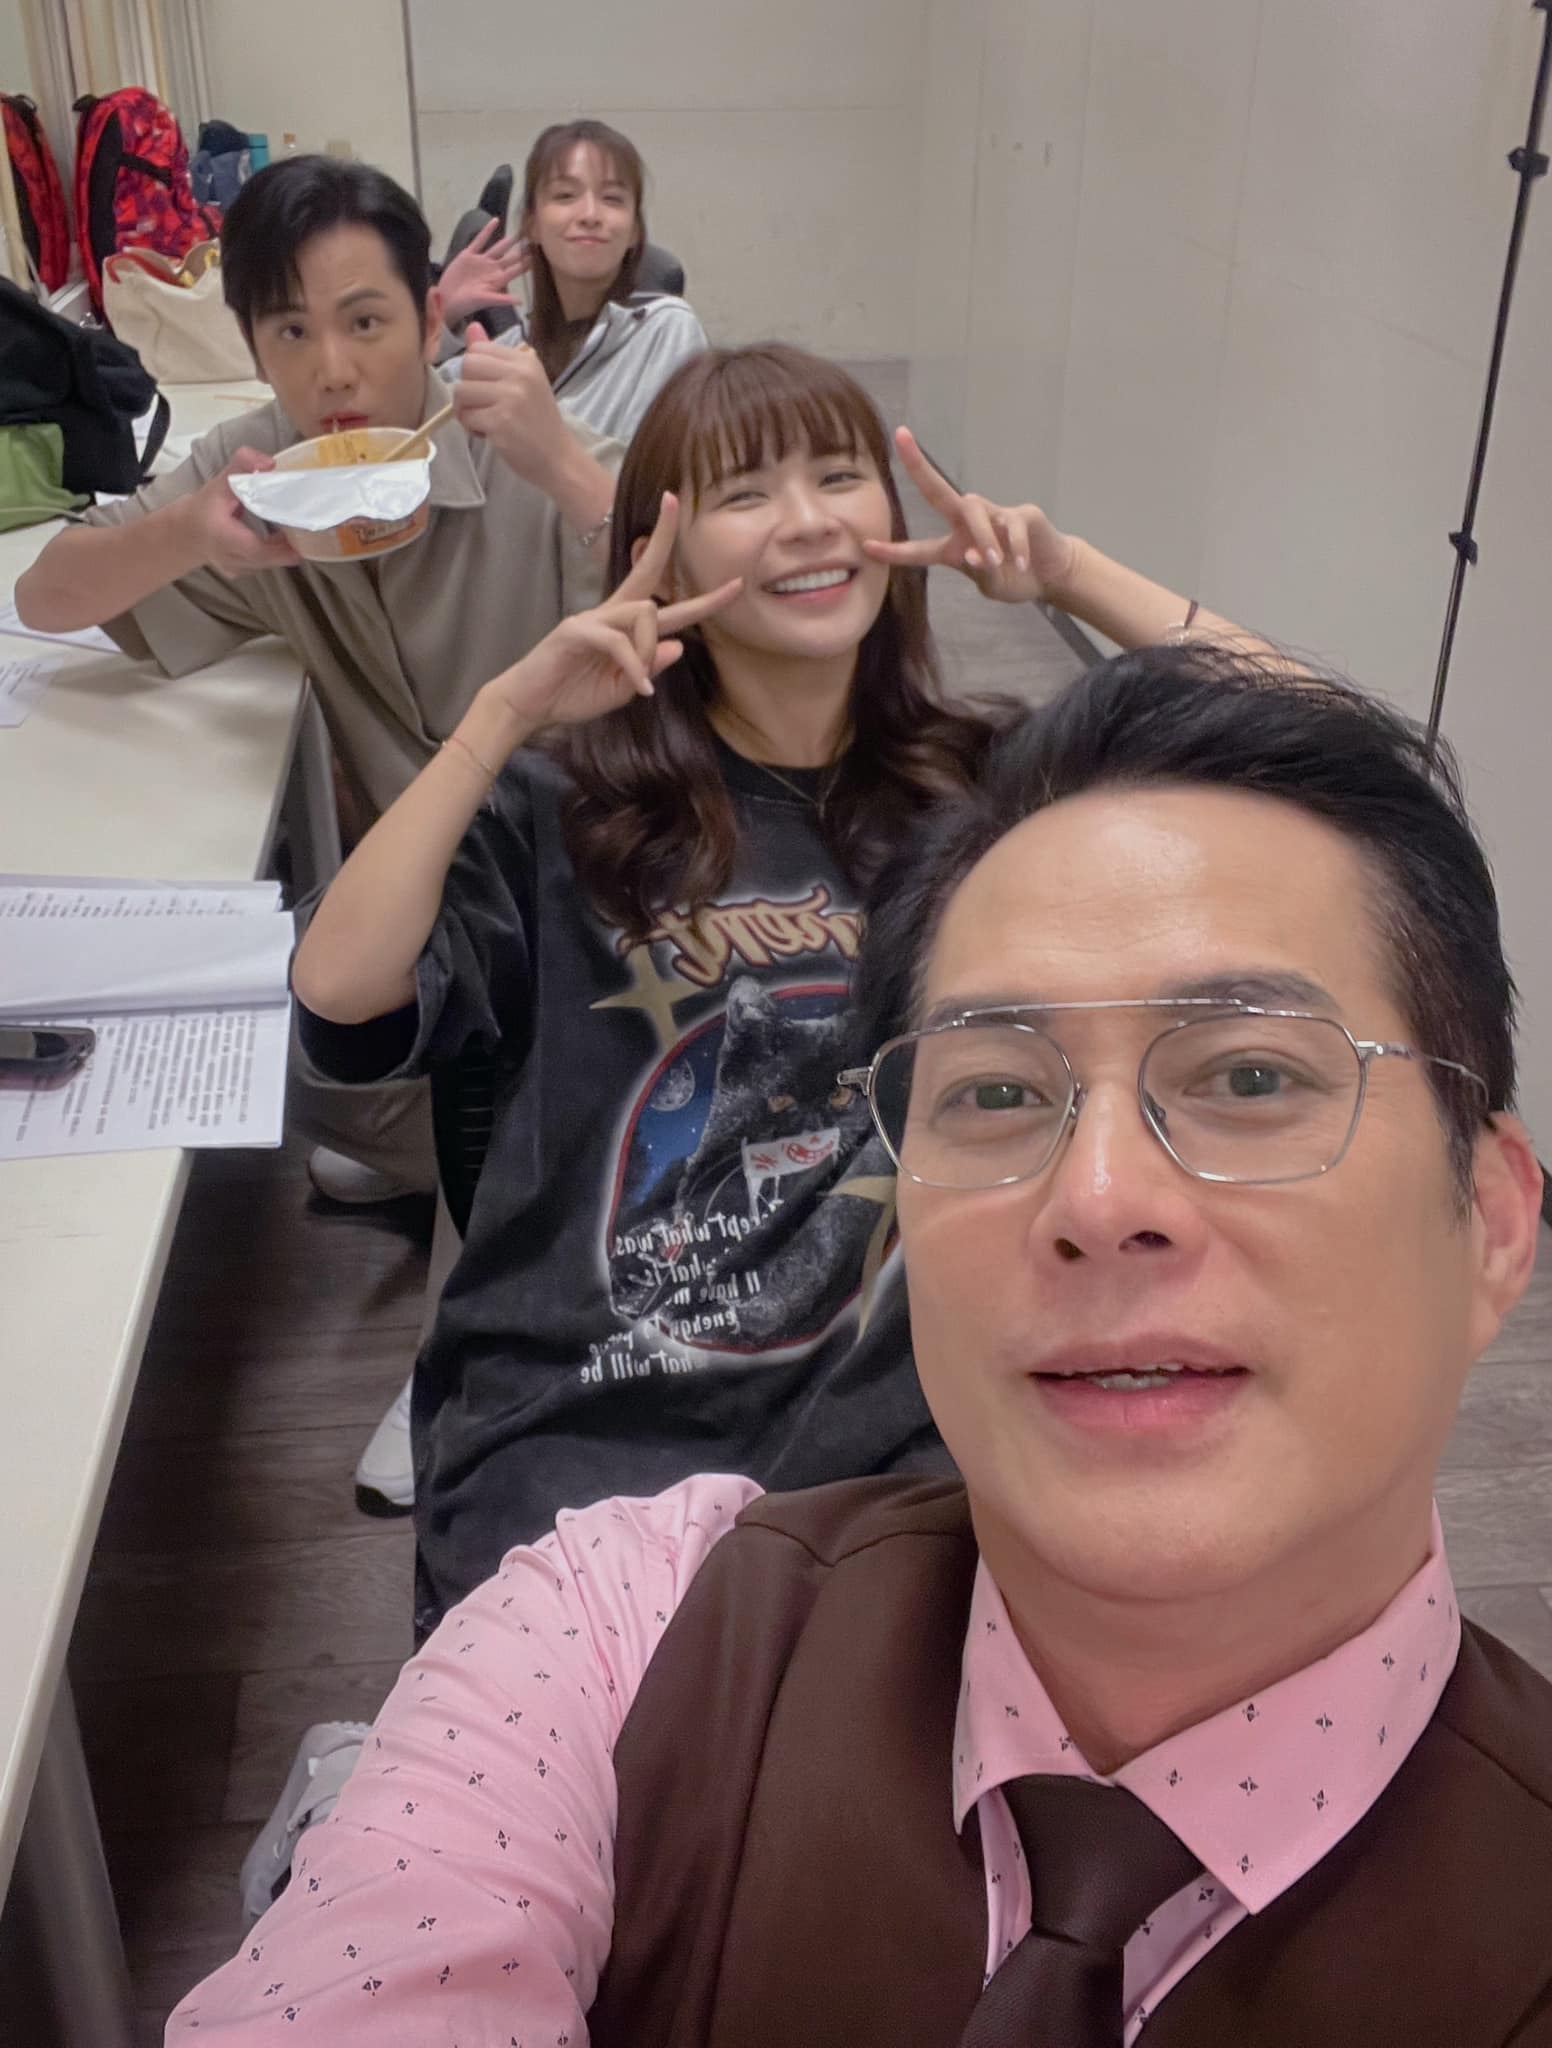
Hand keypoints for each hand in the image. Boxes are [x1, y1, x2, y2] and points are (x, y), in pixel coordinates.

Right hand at [182, 449, 301, 576]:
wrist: (187, 532)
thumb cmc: (204, 508)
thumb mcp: (219, 483)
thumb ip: (241, 466)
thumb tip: (270, 462)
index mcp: (224, 538)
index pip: (257, 550)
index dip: (282, 547)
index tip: (302, 533)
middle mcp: (231, 559)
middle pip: (269, 558)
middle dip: (290, 546)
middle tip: (308, 528)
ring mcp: (238, 569)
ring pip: (269, 563)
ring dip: (285, 550)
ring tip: (300, 530)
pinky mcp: (243, 572)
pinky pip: (265, 564)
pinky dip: (277, 553)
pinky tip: (286, 539)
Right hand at [438, 221, 531, 327]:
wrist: (447, 299)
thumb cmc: (467, 304)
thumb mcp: (485, 300)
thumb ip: (502, 299)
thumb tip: (521, 301)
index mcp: (497, 280)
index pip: (515, 270)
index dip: (526, 263)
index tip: (537, 255)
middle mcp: (491, 270)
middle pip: (510, 258)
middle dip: (521, 251)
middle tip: (533, 241)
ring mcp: (481, 261)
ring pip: (497, 248)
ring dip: (508, 241)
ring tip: (519, 233)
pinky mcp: (469, 255)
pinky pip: (480, 240)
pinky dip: (487, 231)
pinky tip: (496, 221)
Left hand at [452, 321, 569, 490]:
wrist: (558, 458)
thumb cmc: (539, 422)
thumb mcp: (523, 382)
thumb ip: (495, 357)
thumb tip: (472, 328)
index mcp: (525, 360)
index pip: (478, 349)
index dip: (475, 371)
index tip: (489, 389)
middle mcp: (519, 374)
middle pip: (466, 366)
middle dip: (468, 388)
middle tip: (484, 406)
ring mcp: (510, 398)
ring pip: (461, 391)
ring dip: (466, 410)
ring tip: (486, 421)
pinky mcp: (500, 422)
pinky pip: (466, 416)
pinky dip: (472, 428)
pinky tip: (490, 433)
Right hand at [486, 494, 742, 732]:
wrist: (529, 706)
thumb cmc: (572, 694)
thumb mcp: (622, 688)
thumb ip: (648, 667)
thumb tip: (678, 647)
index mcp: (622, 626)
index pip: (663, 599)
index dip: (702, 596)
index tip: (734, 583)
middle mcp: (610, 613)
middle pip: (648, 571)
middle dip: (664, 537)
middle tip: (674, 499)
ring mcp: (592, 618)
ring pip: (644, 613)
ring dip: (650, 649)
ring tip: (637, 683)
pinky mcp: (577, 630)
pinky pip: (620, 641)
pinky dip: (635, 667)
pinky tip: (638, 690)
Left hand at [864, 427, 1076, 604]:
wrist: (1051, 572)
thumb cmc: (1014, 576)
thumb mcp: (991, 583)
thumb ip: (979, 572)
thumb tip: (974, 555)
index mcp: (955, 545)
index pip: (920, 547)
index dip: (895, 551)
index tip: (867, 547)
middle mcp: (969, 523)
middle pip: (939, 491)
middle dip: (918, 465)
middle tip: (901, 436)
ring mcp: (996, 514)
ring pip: (974, 510)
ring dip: (982, 537)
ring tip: (995, 562)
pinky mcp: (1023, 513)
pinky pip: (1012, 524)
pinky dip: (1015, 546)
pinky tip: (1021, 563)